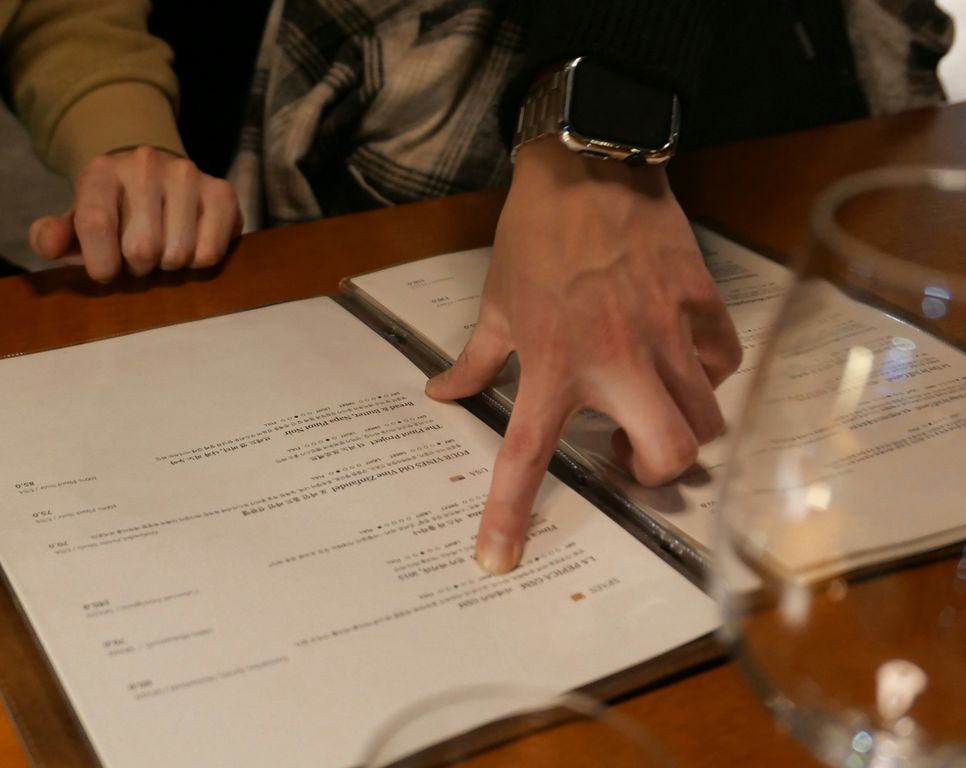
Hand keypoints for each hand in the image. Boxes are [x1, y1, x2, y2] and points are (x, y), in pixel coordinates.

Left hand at [27, 146, 241, 280]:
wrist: (150, 177)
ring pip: (178, 254)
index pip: (96, 224)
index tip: (106, 272)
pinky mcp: (221, 191)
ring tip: (162, 251)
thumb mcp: (74, 224)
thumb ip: (52, 236)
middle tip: (136, 258)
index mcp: (101, 171)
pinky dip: (198, 263)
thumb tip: (50, 243)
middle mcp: (144, 164)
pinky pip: (210, 252)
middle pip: (142, 248)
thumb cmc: (109, 213)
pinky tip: (189, 246)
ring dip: (168, 267)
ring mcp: (187, 174)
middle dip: (137, 268)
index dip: (101, 264)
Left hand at [425, 138, 740, 573]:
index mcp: (552, 364)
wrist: (591, 162)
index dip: (510, 515)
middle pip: (667, 455)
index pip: (526, 457)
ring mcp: (666, 333)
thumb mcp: (495, 302)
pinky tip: (681, 361)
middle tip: (630, 459)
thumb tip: (441, 394)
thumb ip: (474, 359)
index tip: (499, 560)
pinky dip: (708, 376)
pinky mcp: (703, 305)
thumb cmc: (537, 236)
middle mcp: (615, 360)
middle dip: (656, 475)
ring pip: (707, 419)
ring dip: (683, 430)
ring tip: (652, 409)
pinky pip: (724, 365)